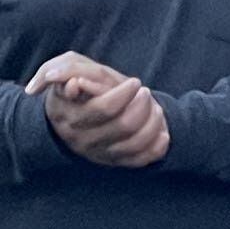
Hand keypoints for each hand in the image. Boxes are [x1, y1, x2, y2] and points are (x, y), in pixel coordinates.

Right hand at [29, 53, 169, 167]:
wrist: (78, 108)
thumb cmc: (78, 82)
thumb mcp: (69, 67)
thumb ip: (67, 70)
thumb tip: (74, 84)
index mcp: (67, 115)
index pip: (103, 108)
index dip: (124, 94)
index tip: (135, 82)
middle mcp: (80, 138)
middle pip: (123, 125)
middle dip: (143, 105)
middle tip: (145, 91)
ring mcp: (97, 153)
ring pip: (134, 143)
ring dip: (152, 122)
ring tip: (154, 108)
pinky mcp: (113, 162)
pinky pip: (140, 160)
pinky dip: (156, 147)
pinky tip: (162, 133)